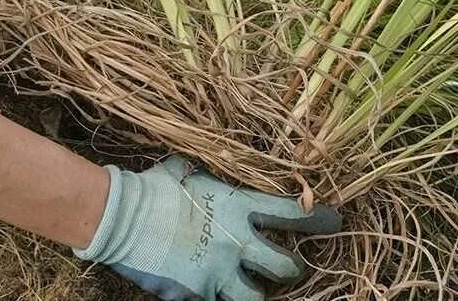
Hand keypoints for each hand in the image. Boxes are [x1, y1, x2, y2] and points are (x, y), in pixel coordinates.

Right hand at [76, 156, 340, 300]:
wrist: (121, 217)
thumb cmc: (153, 188)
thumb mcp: (185, 172)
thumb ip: (203, 177)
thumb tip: (196, 169)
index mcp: (239, 207)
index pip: (291, 214)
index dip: (318, 219)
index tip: (337, 220)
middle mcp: (237, 242)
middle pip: (285, 267)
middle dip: (292, 270)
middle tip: (291, 269)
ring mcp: (218, 272)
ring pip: (257, 297)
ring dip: (256, 293)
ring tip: (249, 287)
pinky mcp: (198, 294)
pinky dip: (217, 297)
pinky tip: (210, 289)